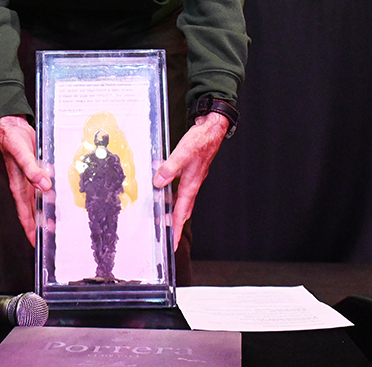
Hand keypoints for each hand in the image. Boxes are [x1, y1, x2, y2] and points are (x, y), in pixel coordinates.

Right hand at [0, 115, 51, 246]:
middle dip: (42, 224)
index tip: (38, 244)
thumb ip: (32, 170)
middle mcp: (25, 185)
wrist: (12, 124)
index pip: (25, 214)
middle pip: (34, 211)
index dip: (31, 230)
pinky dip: (52, 191)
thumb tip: (44, 185)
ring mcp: (31, 178)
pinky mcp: (38, 169)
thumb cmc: (10, 139)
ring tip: (60, 219)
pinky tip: (60, 194)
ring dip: (48, 209)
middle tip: (54, 236)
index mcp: (19, 186)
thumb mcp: (21, 154)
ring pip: (40, 199)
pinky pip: (45, 184)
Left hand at [153, 112, 227, 248]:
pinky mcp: (191, 169)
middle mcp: (192, 183)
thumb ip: (170, 168)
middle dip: (176, 223)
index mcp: (191, 183)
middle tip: (168, 235)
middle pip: (183, 209)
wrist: (213, 129)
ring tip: (162, 215)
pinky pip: (180, 185)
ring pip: (181, 198)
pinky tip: (163, 183)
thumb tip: (158, 182)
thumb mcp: (183, 153)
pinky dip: (172, 189)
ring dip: (173, 207)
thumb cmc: (202, 140)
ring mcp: (192, 177)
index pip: (182, 212)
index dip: (177, 228)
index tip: (174, 242)